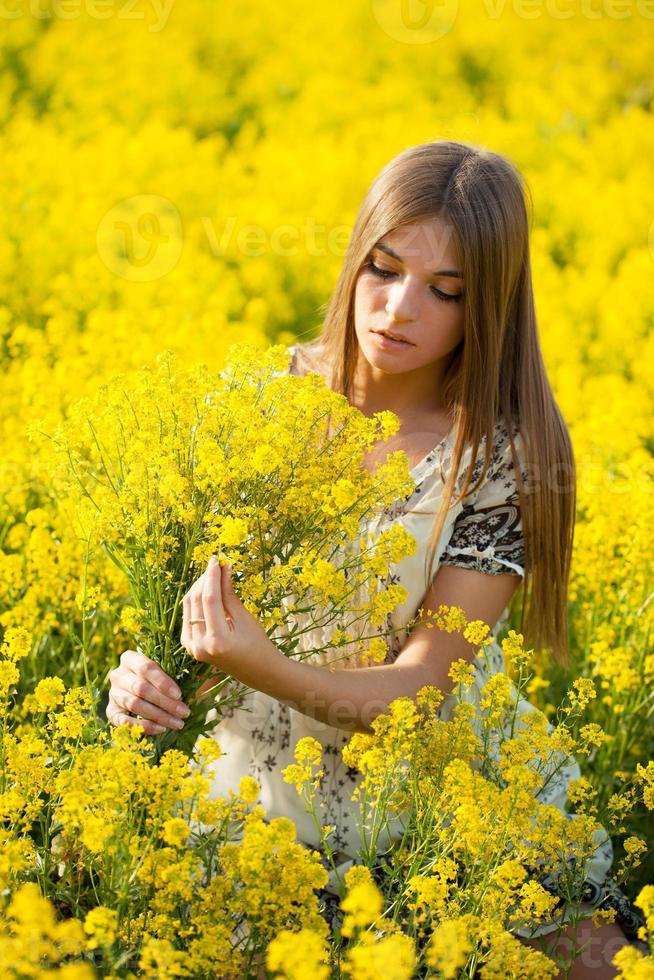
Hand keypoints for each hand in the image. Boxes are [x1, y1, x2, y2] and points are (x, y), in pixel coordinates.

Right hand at [106, 649, 190, 735]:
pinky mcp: (111, 711)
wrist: (143, 691)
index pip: (146, 667)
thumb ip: (179, 670)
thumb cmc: (162, 677)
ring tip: (178, 723)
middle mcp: (118, 674)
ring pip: (134, 704)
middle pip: (141, 688)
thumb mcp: (169, 669)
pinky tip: (161, 729)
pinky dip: (143, 726)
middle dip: (165, 702)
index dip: (163, 682)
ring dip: (158, 716)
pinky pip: (123, 721)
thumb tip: (201, 678)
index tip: (179, 695)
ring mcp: (113, 693)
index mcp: (130, 658)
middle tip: (184, 712)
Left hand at [181, 556, 282, 684]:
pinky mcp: (189, 646)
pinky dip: (195, 601)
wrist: (257, 671)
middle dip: (204, 579)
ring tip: (211, 575)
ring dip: (198, 588)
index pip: (209, 599)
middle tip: (215, 565)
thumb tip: (224, 568)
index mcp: (217, 640)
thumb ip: (229, 594)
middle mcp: (200, 645)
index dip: (211, 576)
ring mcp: (192, 648)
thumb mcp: (245, 618)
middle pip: (195, 602)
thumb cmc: (257, 644)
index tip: (216, 560)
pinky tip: (205, 591)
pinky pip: (188, 617)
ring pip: (188, 607)